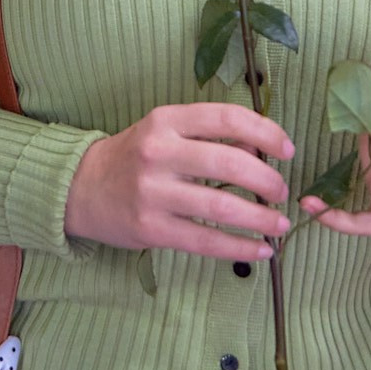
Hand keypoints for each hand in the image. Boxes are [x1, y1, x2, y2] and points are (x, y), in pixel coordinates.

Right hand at [65, 101, 293, 261]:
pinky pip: (205, 242)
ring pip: (221, 207)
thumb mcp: (164, 130)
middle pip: (229, 163)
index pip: (226, 118)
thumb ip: (207, 134)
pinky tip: (261, 250)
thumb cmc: (136, 155)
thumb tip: (263, 152)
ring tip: (280, 224)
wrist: (83, 188)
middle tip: (282, 191)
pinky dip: (240, 248)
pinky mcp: (151, 229)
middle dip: (267, 180)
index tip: (287, 150)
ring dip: (260, 219)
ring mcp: (153, 193)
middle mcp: (158, 152)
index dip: (265, 133)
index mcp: (166, 120)